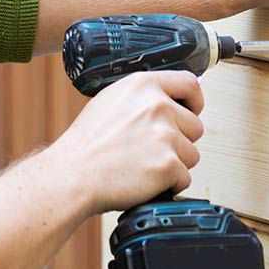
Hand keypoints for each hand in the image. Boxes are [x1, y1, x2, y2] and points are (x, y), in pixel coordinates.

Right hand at [48, 71, 204, 213]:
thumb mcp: (111, 101)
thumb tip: (171, 101)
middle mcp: (158, 106)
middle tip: (151, 150)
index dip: (194, 102)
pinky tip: (145, 180)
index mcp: (143, 85)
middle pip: (195, 126)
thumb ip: (143, 97)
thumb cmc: (87, 144)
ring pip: (191, 154)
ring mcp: (165, 135)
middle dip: (179, 141)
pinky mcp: (169, 164)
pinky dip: (169, 185)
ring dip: (175, 164)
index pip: (190, 84)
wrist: (72, 176)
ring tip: (144, 165)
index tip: (191, 112)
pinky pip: (185, 178)